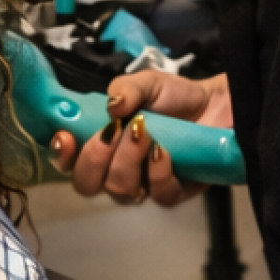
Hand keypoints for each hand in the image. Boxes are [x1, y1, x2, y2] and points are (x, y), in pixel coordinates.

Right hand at [50, 68, 231, 206]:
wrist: (218, 106)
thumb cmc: (175, 97)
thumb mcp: (146, 83)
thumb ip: (124, 90)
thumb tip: (112, 107)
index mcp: (100, 143)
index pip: (68, 161)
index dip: (61, 155)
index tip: (65, 136)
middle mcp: (116, 168)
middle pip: (87, 185)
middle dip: (93, 161)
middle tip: (111, 134)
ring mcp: (143, 183)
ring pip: (120, 192)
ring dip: (127, 162)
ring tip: (144, 133)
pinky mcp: (173, 192)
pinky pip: (157, 196)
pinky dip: (157, 173)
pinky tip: (163, 152)